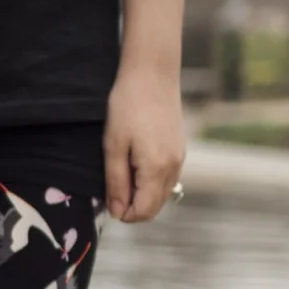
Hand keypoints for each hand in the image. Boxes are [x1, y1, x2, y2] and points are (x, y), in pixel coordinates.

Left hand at [103, 63, 185, 221]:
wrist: (152, 74)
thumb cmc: (127, 107)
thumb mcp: (113, 146)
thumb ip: (116, 182)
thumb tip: (117, 211)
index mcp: (157, 169)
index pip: (144, 211)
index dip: (124, 214)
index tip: (108, 203)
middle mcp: (174, 167)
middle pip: (156, 206)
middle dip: (134, 206)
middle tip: (113, 189)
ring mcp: (180, 158)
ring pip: (163, 193)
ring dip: (143, 194)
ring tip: (122, 174)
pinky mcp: (180, 149)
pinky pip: (168, 177)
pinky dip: (152, 181)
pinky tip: (136, 164)